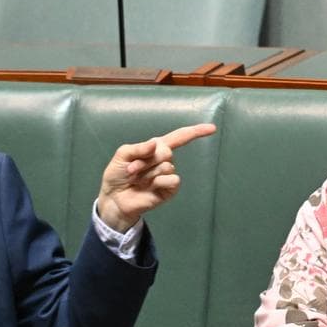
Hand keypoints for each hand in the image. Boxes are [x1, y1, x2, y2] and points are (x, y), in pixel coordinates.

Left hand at [96, 123, 215, 231]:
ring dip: (147, 173)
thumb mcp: (122, 155)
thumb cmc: (117, 175)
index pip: (179, 137)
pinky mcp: (170, 189)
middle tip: (132, 169)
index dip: (195, 132)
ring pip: (167, 166)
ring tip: (136, 180)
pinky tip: (149, 187)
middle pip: (166, 151)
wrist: (114, 198)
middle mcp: (164, 160)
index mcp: (155, 148)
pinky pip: (173, 179)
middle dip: (146, 160)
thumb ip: (139, 147)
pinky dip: (159, 182)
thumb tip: (156, 143)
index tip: (212, 128)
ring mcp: (168, 175)